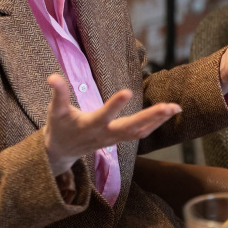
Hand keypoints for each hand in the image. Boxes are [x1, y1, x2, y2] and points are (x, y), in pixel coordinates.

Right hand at [42, 74, 180, 175]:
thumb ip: (58, 94)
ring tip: (175, 108)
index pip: (104, 115)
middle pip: (131, 128)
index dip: (115, 105)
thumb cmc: (59, 127)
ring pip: (140, 132)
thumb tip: (52, 76)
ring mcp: (114, 139)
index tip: (128, 91)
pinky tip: (169, 114)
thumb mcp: (55, 111)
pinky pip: (141, 133)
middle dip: (150, 117)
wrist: (62, 151)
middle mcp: (105, 134)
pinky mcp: (119, 139)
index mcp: (89, 125)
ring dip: (158, 120)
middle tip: (169, 106)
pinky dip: (155, 124)